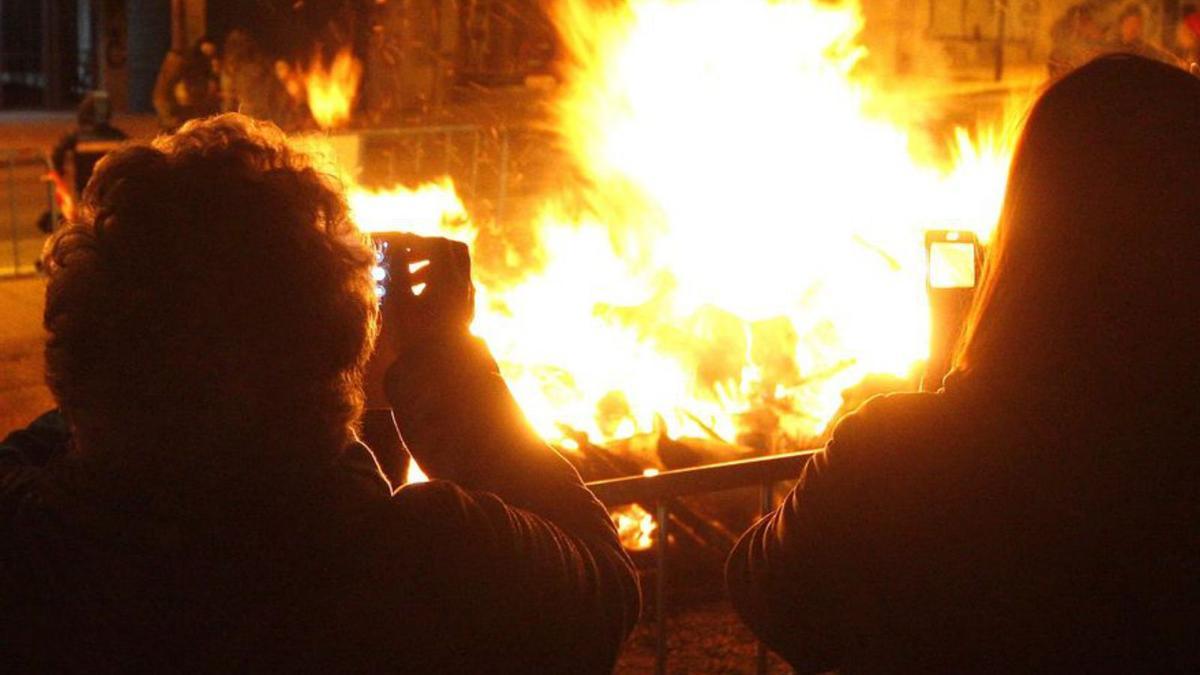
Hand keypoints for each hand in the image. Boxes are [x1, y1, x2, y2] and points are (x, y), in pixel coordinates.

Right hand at [363, 234, 474, 408]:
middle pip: (454, 250)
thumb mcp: (399, 299)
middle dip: (430, 249)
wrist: (436, 372)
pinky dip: (441, 282)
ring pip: (458, 268)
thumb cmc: (413, 335)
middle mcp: (464, 286)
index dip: (415, 242)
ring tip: (409, 281)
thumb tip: (396, 244)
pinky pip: (458, 286)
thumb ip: (398, 268)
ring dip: (434, 266)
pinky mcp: (466, 312)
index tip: (395, 249)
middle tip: (408, 260)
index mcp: (448, 280)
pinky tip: (420, 299)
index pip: (437, 244)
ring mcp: (468, 300)